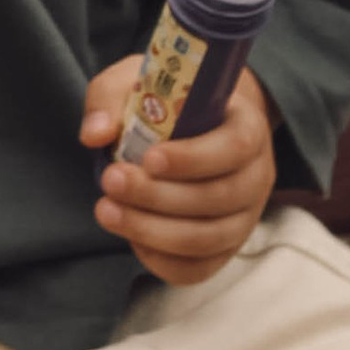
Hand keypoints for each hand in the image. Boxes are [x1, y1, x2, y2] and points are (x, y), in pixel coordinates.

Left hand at [81, 59, 275, 286]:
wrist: (199, 122)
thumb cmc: (168, 101)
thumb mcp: (138, 82)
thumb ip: (111, 100)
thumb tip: (94, 134)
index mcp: (246, 126)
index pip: (234, 147)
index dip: (193, 158)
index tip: (148, 159)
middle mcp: (256, 174)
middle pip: (219, 197)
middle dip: (159, 196)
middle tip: (110, 181)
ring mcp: (246, 216)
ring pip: (208, 238)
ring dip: (153, 230)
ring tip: (107, 211)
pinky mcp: (226, 246)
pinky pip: (200, 268)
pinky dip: (164, 260)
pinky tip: (132, 237)